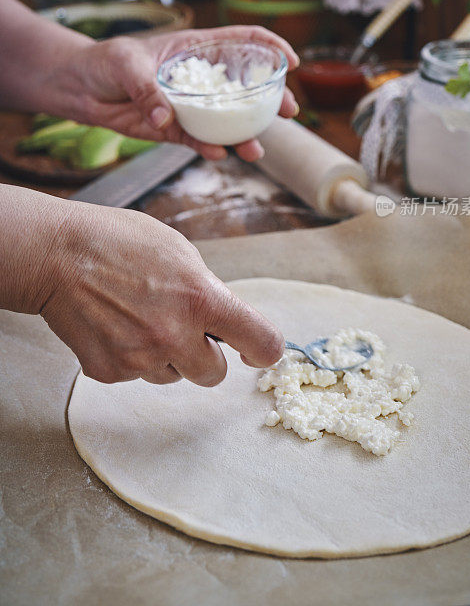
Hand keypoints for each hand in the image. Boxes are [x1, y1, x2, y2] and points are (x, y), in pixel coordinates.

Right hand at [40, 198, 283, 384]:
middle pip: (214, 374)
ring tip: (138, 316)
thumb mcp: (179, 251)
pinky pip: (136, 375)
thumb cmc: (118, 242)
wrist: (56, 254)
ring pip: (173, 375)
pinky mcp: (110, 371)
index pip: (261, 341)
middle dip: (203, 356)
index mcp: (202, 297)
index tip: (255, 351)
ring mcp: (141, 357)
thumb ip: (206, 288)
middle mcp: (175, 334)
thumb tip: (222, 319)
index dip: (264, 350)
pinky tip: (114, 325)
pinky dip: (130, 356)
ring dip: (165, 355)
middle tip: (181, 328)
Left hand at [55, 25, 299, 162]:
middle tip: (288, 112)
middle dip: (270, 99)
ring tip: (256, 149)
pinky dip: (209, 148)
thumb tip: (166, 118)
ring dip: (244, 135)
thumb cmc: (105, 61)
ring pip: (226, 121)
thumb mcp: (126, 65)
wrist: (80, 88)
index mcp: (197, 48)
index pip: (243, 41)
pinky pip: (197, 141)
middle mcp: (200, 78)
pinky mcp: (173, 130)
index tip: (290, 62)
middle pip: (245, 86)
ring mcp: (190, 105)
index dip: (270, 47)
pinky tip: (220, 154)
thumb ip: (148, 90)